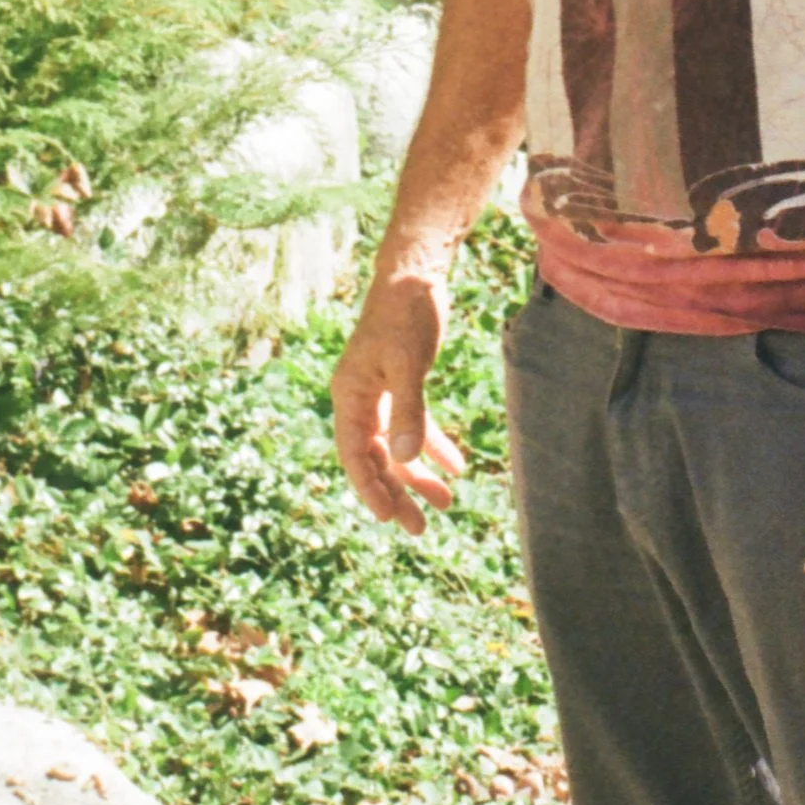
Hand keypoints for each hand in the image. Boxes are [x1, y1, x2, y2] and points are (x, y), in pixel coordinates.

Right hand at [330, 271, 469, 535]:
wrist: (415, 276)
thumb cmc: (406, 315)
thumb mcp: (408, 363)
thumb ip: (409, 410)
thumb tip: (406, 458)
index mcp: (350, 396)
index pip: (354, 454)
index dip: (370, 488)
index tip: (390, 517)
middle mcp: (360, 399)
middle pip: (375, 458)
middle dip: (397, 493)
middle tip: (418, 529)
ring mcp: (380, 394)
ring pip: (396, 447)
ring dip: (418, 475)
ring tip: (444, 504)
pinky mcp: (402, 385)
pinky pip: (414, 426)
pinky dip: (432, 446)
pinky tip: (455, 467)